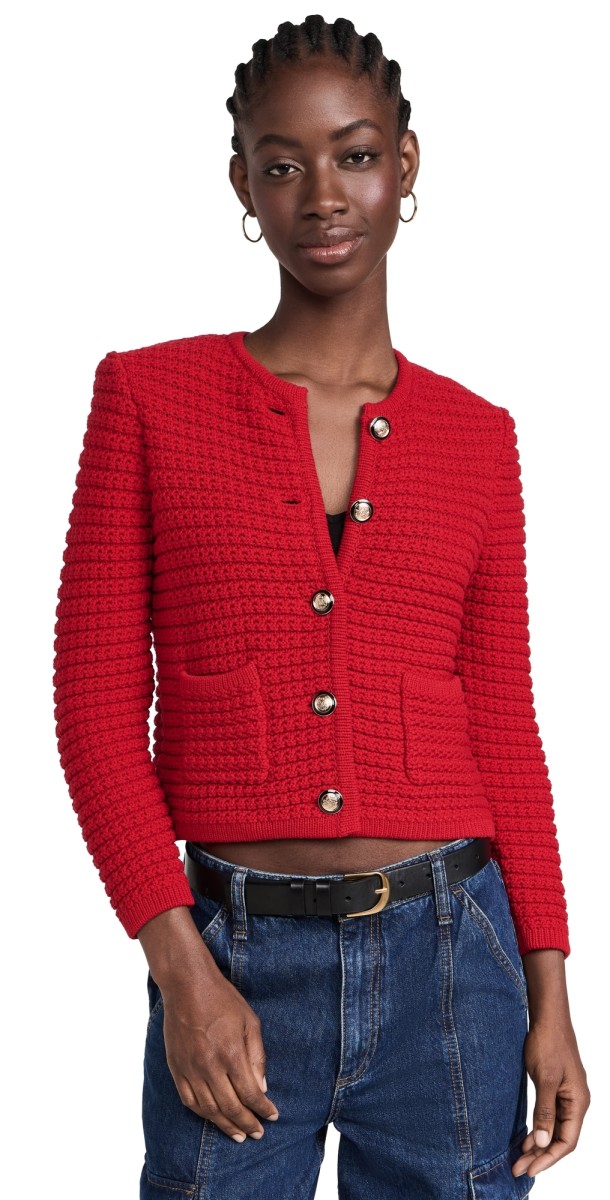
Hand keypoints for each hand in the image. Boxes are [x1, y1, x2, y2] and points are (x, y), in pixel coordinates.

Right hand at [160, 965, 279, 1142]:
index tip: (272, 1116)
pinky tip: (212, 1118)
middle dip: (247, 1124)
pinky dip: (202, 1114)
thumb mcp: (250, 1022)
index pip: (250, 1094)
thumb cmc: (223, 1000)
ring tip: (239, 1135)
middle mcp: (210, 1066)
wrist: (187, 986)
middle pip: (231, 1107)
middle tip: (258, 1133)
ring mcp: (190, 1069)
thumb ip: (257, 1057)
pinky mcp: (176, 1068)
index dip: (263, 1109)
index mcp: (232, 1053)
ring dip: (225, 1125)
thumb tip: (262, 1088)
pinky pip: (188, 1100)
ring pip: (209, 1109)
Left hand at [512, 950, 589, 1177]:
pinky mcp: (557, 1089)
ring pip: (555, 1129)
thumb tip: (542, 1143)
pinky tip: (526, 1137)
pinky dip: (539, 1129)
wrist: (547, 1017)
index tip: (529, 1168)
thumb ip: (544, 1111)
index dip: (547, 1158)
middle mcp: (576, 1102)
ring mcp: (567, 1095)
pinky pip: (550, 1117)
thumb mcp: (545, 1079)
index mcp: (578, 1102)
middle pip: (561, 1138)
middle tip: (518, 1168)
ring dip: (538, 1144)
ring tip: (519, 1158)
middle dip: (540, 1156)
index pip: (566, 1142)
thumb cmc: (548, 1043)